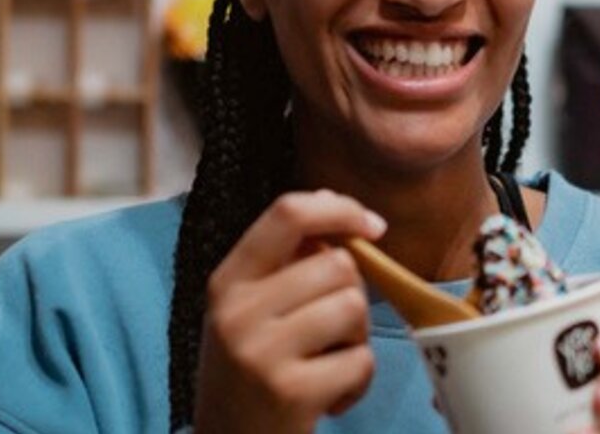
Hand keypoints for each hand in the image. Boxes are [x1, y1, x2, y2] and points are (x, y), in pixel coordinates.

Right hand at [193, 190, 386, 433]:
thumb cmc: (250, 372)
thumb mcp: (249, 311)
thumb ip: (287, 261)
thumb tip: (337, 202)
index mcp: (227, 280)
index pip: (288, 213)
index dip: (340, 209)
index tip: (372, 225)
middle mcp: (237, 311)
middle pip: (337, 264)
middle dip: (351, 296)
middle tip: (330, 332)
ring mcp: (261, 352)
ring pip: (353, 307)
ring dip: (355, 339)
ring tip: (326, 362)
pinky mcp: (290, 391)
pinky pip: (361, 361)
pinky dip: (357, 382)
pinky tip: (328, 396)